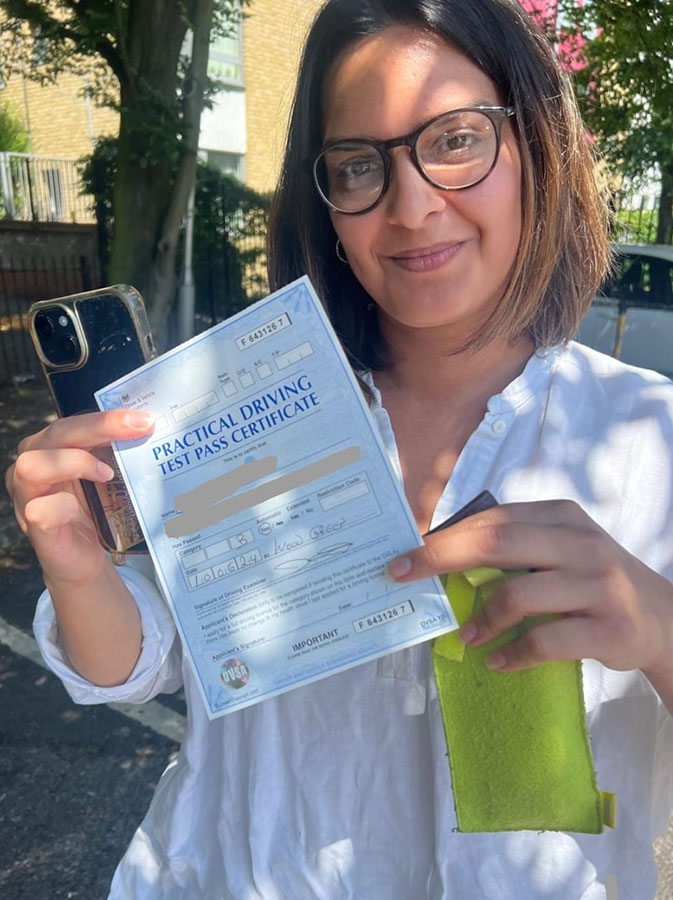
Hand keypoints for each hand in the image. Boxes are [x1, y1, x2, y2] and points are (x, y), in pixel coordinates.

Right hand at [5, 409, 153, 590]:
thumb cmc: (96, 512)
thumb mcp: (109, 477)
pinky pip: (39, 509)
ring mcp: (27, 496)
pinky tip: (78, 509)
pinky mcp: (32, 525)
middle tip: (140, 429)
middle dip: (100, 427)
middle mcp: (33, 465)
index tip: (145, 419)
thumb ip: (120, 453)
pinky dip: (62, 506)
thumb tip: (156, 432)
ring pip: (32, 465)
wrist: (87, 558)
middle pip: (57, 433)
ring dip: (75, 463)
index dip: (108, 418)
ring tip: (107, 475)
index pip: (75, 422)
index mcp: (51, 447)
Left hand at [387, 500, 672, 678]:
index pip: (493, 520)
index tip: (407, 554)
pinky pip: (546, 642)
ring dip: (481, 619)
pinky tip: (498, 660)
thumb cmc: (592, 580)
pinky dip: (513, 654)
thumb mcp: (561, 549)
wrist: (662, 617)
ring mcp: (599, 586)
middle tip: (406, 576)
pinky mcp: (610, 629)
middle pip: (498, 543)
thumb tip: (441, 560)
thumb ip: (514, 549)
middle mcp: (582, 544)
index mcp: (562, 516)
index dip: (445, 536)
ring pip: (519, 595)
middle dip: (443, 558)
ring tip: (465, 636)